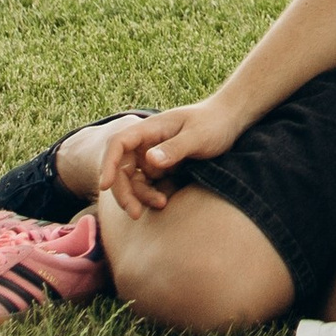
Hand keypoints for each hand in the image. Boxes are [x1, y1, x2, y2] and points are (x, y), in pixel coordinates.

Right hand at [95, 99, 236, 213]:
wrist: (229, 121)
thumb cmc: (214, 124)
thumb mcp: (198, 136)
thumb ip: (175, 148)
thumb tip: (149, 161)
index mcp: (150, 129)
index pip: (118, 143)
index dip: (109, 164)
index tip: (105, 185)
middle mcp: (146, 142)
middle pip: (121, 167)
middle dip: (123, 191)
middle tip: (134, 213)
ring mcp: (152, 155)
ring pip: (133, 180)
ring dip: (139, 196)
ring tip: (160, 204)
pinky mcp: (161, 167)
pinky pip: (147, 185)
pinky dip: (150, 195)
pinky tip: (164, 201)